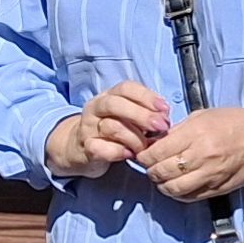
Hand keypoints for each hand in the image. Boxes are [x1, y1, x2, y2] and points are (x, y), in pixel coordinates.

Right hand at [45, 81, 175, 177]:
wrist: (78, 147)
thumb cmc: (111, 129)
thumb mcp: (125, 116)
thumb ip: (143, 113)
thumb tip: (165, 116)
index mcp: (108, 96)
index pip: (126, 88)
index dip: (147, 96)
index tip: (165, 108)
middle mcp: (95, 108)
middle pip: (115, 104)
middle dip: (142, 115)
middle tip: (161, 126)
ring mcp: (88, 128)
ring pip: (111, 127)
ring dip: (134, 138)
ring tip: (145, 147)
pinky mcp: (85, 147)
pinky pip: (100, 148)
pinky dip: (118, 152)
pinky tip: (129, 154)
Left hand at [141, 106, 243, 204]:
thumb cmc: (236, 123)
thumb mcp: (204, 116)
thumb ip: (179, 129)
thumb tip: (156, 140)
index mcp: (196, 134)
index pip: (157, 152)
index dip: (144, 155)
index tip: (143, 153)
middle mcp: (201, 156)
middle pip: (161, 172)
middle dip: (150, 170)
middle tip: (150, 166)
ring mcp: (210, 175)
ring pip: (172, 188)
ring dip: (161, 184)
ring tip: (161, 177)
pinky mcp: (217, 189)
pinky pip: (189, 197)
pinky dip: (177, 194)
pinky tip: (176, 185)